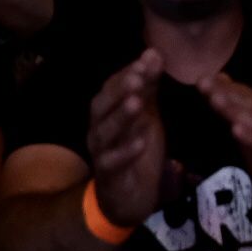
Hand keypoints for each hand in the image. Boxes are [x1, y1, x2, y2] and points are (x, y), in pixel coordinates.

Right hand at [87, 49, 167, 227]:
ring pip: (105, 132)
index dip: (128, 73)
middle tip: (138, 77)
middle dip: (120, 90)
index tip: (147, 60)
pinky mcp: (108, 175)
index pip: (112, 87)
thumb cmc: (136, 150)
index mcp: (107, 112)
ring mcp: (100, 152)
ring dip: (121, 117)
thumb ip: (148, 87)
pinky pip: (113, 162)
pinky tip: (141, 142)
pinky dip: (126, 151)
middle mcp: (98, 129)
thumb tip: (153, 53)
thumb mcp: (146, 115)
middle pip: (102, 106)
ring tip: (138, 103)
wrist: (129, 197)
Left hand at [198, 73, 251, 225]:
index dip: (223, 87)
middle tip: (202, 80)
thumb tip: (219, 98)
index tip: (201, 77)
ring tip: (215, 97)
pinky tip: (237, 129)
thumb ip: (241, 122)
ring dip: (235, 108)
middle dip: (224, 92)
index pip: (244, 96)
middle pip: (247, 103)